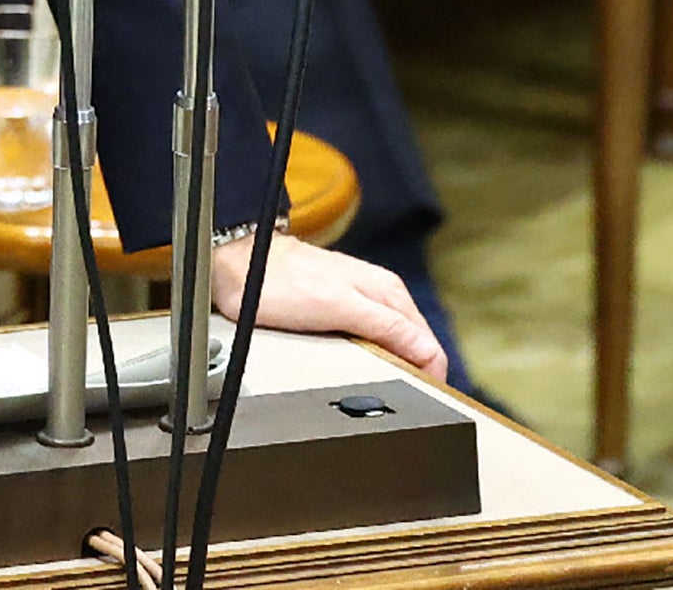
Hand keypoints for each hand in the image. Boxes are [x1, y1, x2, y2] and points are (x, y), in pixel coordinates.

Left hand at [207, 235, 446, 383]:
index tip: (424, 404)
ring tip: (380, 393)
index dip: (430, 378)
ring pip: (392, 348)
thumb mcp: (340, 307)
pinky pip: (368, 345)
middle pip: (414, 348)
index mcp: (389, 292)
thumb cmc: (281, 282)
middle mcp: (379, 297)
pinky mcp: (339, 315)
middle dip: (415, 376)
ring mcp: (360, 306)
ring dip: (392, 370)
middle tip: (402, 405)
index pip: (429, 346)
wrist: (241, 268)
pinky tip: (359, 374)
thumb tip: (428, 352)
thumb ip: (387, 327)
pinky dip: (369, 362)